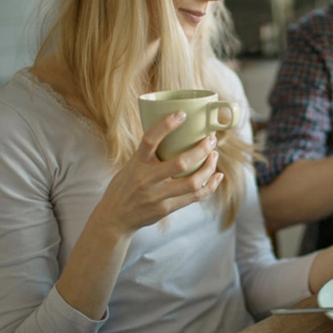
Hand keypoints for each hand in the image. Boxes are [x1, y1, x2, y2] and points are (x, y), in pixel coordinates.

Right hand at [94, 111, 224, 235]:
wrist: (115, 218)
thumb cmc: (126, 186)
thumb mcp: (132, 165)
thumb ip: (150, 153)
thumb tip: (175, 132)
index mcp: (137, 163)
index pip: (150, 140)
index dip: (166, 125)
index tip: (182, 114)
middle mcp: (147, 179)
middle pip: (180, 164)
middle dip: (201, 150)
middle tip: (211, 139)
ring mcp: (158, 196)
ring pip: (192, 182)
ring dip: (209, 168)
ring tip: (214, 156)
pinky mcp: (167, 209)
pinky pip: (194, 197)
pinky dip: (210, 186)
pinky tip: (217, 176)